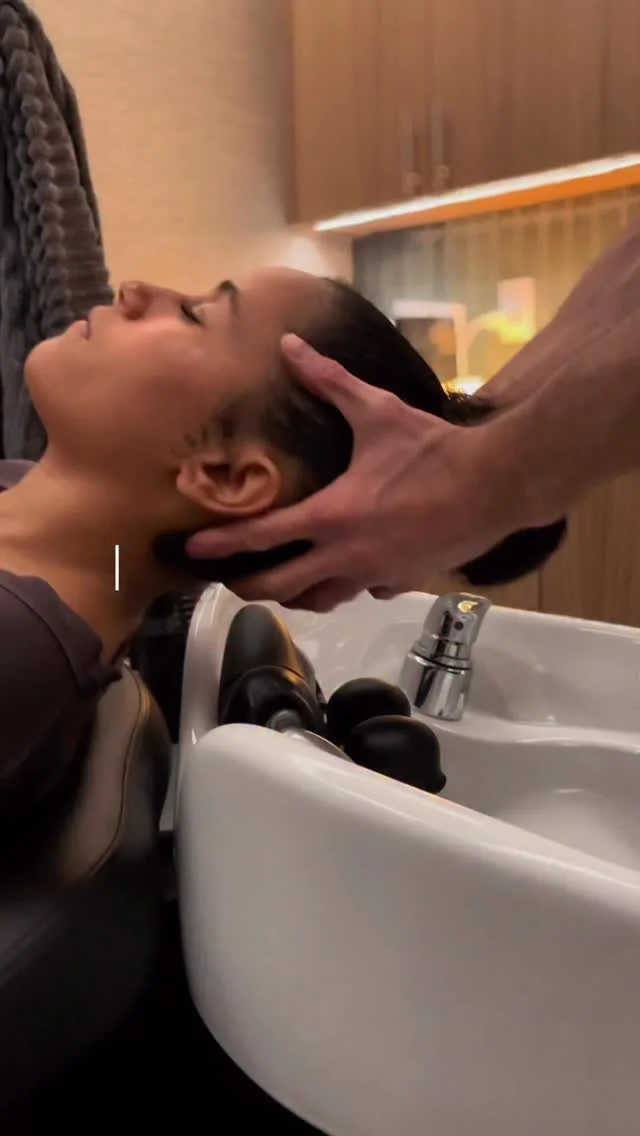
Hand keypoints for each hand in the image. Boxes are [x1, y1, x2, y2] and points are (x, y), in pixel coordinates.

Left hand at [186, 336, 517, 610]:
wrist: (495, 485)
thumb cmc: (433, 449)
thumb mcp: (378, 411)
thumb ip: (329, 382)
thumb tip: (290, 345)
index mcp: (333, 516)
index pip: (263, 537)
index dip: (222, 547)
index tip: (193, 553)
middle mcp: (346, 555)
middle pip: (282, 586)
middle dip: (248, 586)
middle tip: (229, 579)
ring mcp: (375, 575)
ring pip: (321, 599)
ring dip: (295, 594)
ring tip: (279, 582)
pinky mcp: (402, 582)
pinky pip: (364, 592)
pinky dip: (347, 585)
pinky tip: (347, 573)